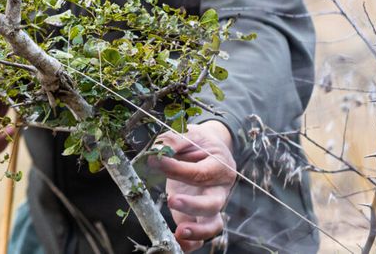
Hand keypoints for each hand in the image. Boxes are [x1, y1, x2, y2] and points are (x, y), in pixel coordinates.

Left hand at [150, 121, 236, 251]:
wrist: (207, 148)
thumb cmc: (197, 142)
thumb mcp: (188, 133)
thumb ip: (173, 141)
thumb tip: (155, 153)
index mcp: (220, 167)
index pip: (200, 173)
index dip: (177, 169)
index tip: (155, 161)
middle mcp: (219, 190)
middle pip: (213, 204)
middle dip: (193, 205)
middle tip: (172, 199)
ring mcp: (210, 206)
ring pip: (213, 225)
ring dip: (197, 231)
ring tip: (179, 232)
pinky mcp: (198, 216)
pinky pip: (200, 236)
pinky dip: (189, 243)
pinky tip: (173, 240)